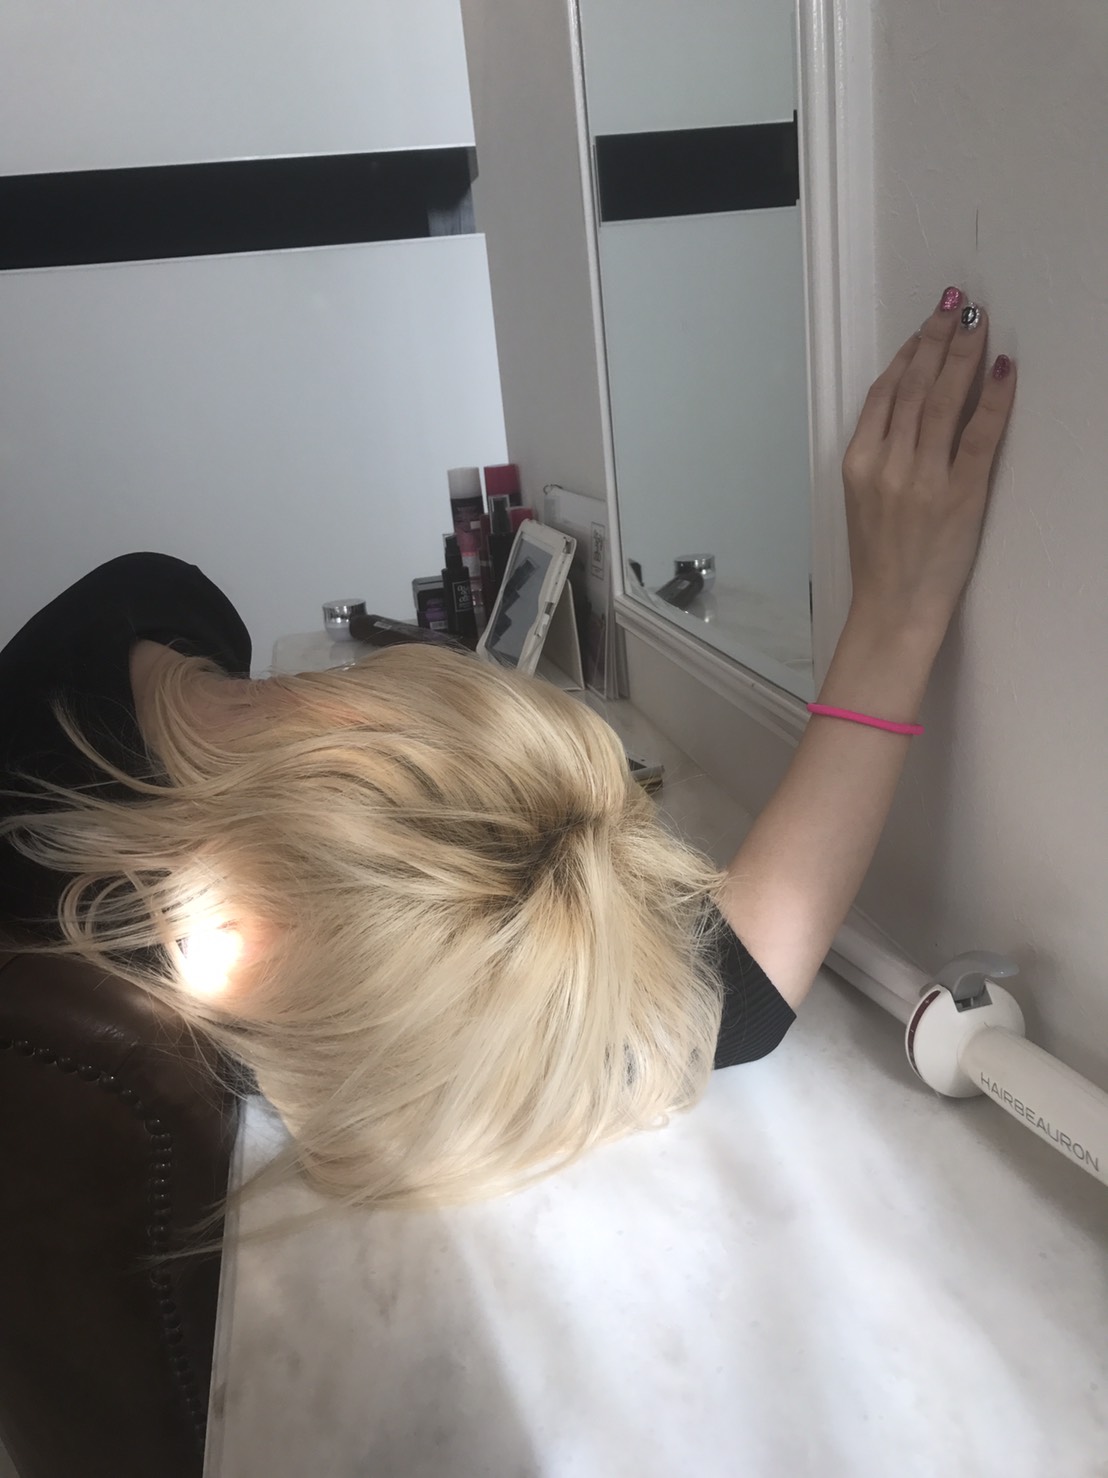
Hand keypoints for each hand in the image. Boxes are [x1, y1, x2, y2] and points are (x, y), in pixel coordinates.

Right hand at [840, 287, 1015, 631]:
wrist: (893, 609)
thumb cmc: (879, 561)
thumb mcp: (861, 501)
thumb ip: (877, 453)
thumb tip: (904, 408)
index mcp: (858, 463)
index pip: (885, 393)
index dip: (907, 353)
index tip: (925, 326)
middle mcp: (888, 464)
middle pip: (915, 387)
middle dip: (937, 339)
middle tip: (956, 304)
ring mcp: (924, 478)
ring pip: (945, 400)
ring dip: (963, 354)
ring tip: (976, 321)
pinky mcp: (960, 495)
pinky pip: (980, 435)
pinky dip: (994, 399)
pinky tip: (1004, 368)